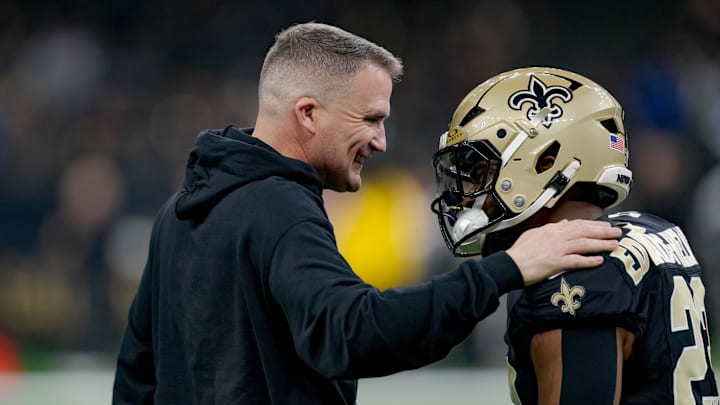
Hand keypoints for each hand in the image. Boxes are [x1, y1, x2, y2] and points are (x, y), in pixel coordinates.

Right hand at [506, 219, 620, 285]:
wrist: (510, 264)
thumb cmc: (519, 252)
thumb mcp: (533, 234)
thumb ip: (550, 228)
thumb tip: (564, 223)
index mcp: (551, 230)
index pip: (577, 224)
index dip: (593, 225)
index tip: (605, 226)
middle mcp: (556, 237)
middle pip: (584, 231)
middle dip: (602, 231)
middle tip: (617, 232)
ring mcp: (557, 249)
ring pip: (583, 244)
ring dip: (600, 244)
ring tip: (614, 245)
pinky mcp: (555, 263)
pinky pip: (575, 261)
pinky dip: (588, 261)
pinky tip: (599, 261)